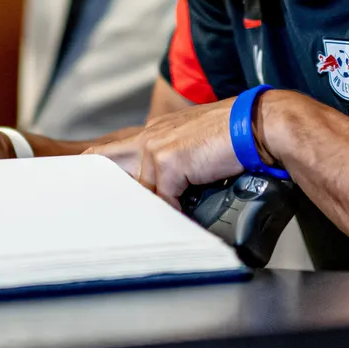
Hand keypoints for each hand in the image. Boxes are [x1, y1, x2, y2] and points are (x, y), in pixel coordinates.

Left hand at [88, 98, 246, 206]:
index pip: (111, 151)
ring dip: (149, 208)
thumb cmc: (233, 137)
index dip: (97, 168)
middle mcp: (148, 137)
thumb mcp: (193, 146)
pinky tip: (185, 218)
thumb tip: (164, 196)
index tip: (91, 190)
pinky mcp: (169, 161)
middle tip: (92, 208)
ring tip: (157, 223)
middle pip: (102, 158)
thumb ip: (173, 165)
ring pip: (139, 190)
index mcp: (153, 132)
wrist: (257, 125)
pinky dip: (175, 213)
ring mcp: (155, 148)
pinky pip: (163, 199)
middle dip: (95, 183)